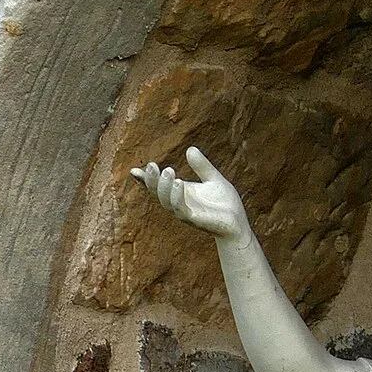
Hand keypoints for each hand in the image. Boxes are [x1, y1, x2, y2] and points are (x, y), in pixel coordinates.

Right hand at [132, 146, 250, 241]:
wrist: (238, 223)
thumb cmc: (225, 204)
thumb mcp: (213, 179)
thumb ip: (202, 166)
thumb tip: (190, 148)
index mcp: (180, 193)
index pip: (158, 186)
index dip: (145, 179)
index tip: (134, 170)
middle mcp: (179, 203)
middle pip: (157, 193)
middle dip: (152, 180)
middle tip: (152, 165)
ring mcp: (185, 212)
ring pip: (166, 201)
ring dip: (164, 186)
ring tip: (168, 170)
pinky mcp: (194, 219)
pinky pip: (180, 209)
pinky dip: (176, 196)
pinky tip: (178, 182)